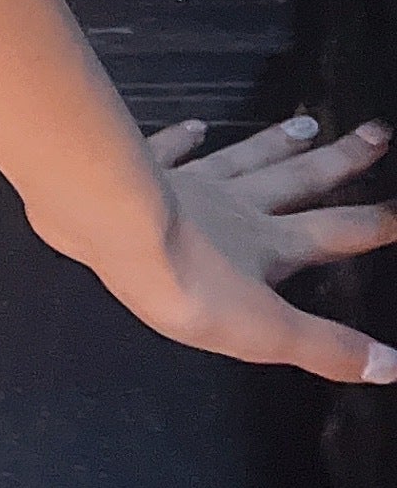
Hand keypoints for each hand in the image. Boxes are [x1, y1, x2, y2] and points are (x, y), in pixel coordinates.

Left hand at [94, 109, 396, 383]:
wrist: (117, 233)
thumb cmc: (187, 286)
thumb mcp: (267, 332)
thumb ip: (328, 347)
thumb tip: (392, 364)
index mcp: (270, 245)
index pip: (337, 232)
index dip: (377, 222)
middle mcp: (239, 206)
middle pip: (300, 179)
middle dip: (342, 160)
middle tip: (376, 132)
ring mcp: (194, 183)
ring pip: (246, 158)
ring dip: (277, 143)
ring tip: (305, 124)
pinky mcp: (147, 172)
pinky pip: (171, 149)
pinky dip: (184, 137)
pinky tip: (194, 125)